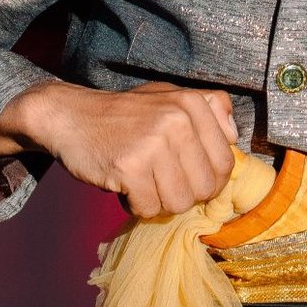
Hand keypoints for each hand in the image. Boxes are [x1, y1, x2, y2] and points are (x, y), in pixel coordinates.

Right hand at [0, 79, 235, 216]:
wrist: (72, 116)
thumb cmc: (126, 114)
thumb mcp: (170, 97)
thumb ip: (208, 110)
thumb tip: (234, 139)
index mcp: (192, 104)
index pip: (226, 163)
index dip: (209, 180)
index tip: (189, 177)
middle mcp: (177, 120)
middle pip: (206, 189)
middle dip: (185, 195)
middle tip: (162, 182)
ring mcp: (153, 144)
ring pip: (180, 204)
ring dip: (161, 202)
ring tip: (145, 182)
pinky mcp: (129, 167)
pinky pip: (150, 210)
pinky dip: (138, 207)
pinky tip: (127, 187)